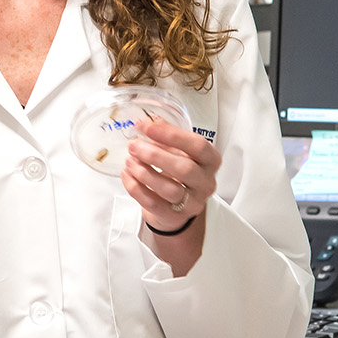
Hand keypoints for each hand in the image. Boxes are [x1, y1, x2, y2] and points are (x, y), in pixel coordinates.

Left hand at [121, 119, 219, 244]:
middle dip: (155, 155)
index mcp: (211, 161)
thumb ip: (166, 136)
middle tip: (134, 146)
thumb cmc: (179, 172)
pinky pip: (152, 203)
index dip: (172, 135)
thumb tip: (147, 121)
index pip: (198, 146)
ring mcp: (192, 202)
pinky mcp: (174, 216)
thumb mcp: (179, 151)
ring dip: (144, 172)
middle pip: (184, 169)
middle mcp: (206, 182)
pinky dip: (135, 188)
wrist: (177, 205)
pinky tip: (126, 175)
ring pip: (169, 189)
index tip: (148, 128)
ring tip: (129, 160)